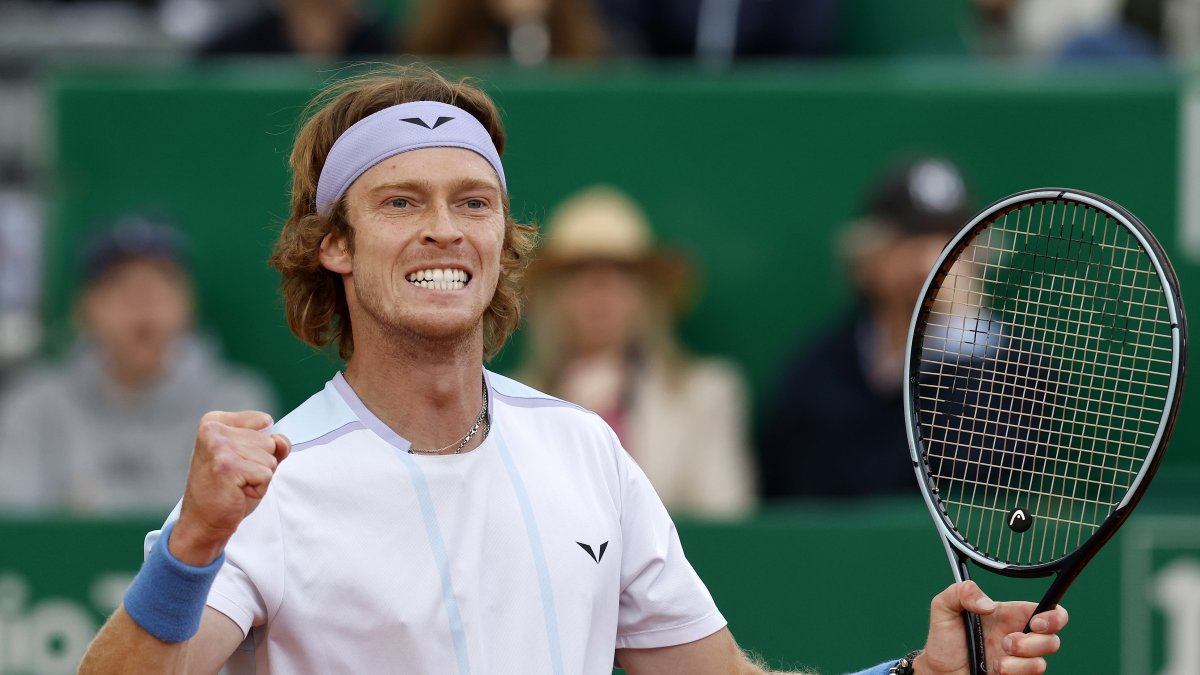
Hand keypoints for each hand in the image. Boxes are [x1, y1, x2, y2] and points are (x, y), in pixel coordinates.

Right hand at [170, 411, 290, 565]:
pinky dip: (259, 488)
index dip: (261, 447)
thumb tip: (282, 442)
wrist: (203, 521)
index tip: (236, 461)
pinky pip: (267, 474)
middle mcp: (214, 429)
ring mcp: (219, 446)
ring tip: (236, 485)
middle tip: (236, 477)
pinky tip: (237, 492)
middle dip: (260, 464)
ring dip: (259, 477)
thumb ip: (271, 444)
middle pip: (269, 441)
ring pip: (270, 458)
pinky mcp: (227, 466)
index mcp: (215, 421)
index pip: (265, 422)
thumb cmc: (227, 490)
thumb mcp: (251, 458)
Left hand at [915, 581, 1068, 674]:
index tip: (1036, 623)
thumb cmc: (944, 640)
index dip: (1053, 616)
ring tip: (997, 659)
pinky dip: (1015, 672)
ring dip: (1020, 661)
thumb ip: (962, 592)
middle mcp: (1018, 637)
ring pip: (1042, 661)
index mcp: (1009, 615)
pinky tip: (997, 669)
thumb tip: (988, 604)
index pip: (1047, 610)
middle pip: (1052, 639)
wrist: (939, 671)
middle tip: (1008, 642)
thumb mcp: (944, 607)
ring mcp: (1019, 660)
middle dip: (1034, 642)